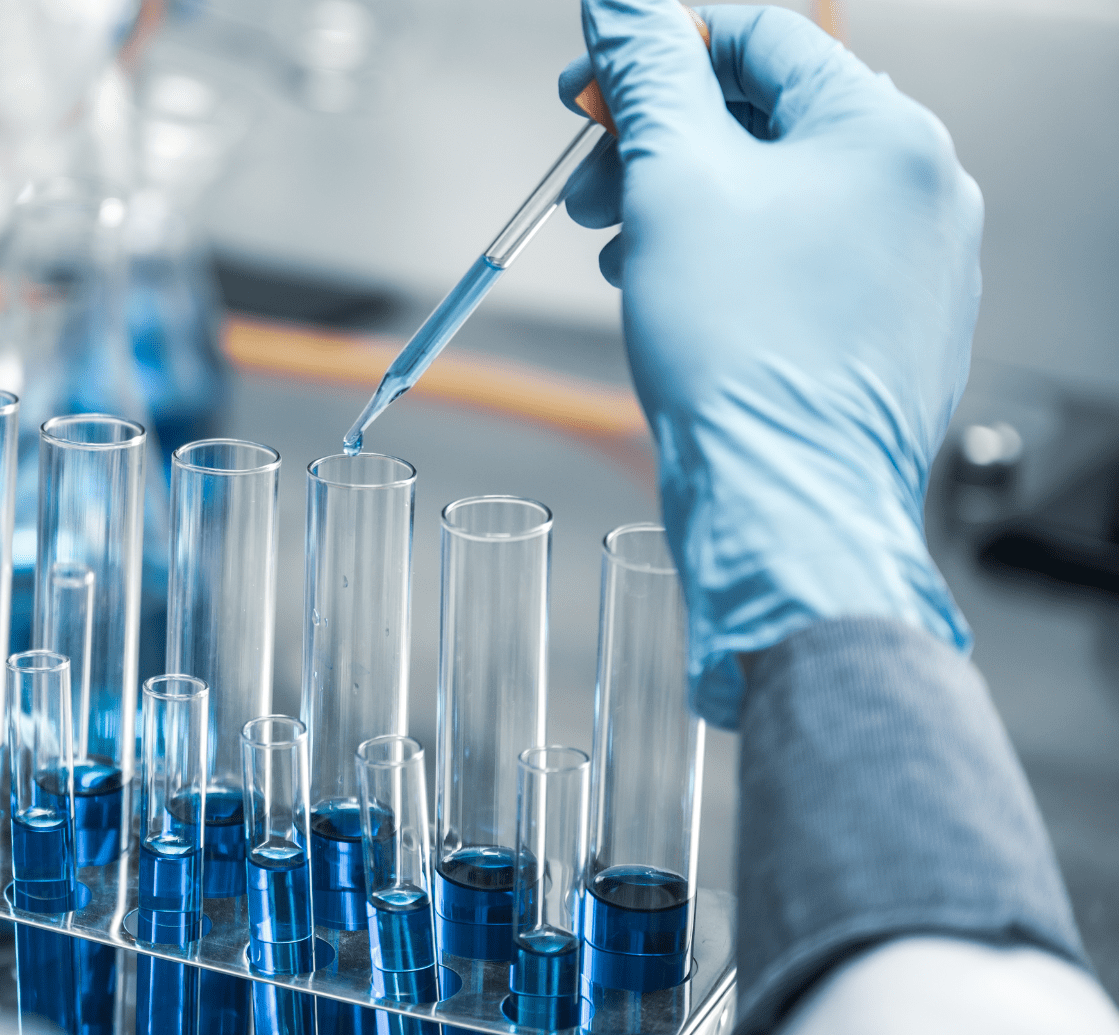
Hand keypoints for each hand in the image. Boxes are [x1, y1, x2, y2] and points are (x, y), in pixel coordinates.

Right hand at [557, 0, 978, 724]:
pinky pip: (796, 264)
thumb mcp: (674, 185)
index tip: (592, 85)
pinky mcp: (885, 332)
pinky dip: (725, 264)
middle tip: (592, 177)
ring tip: (622, 249)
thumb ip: (649, 77)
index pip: (763, 37)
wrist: (785, 507)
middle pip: (769, 119)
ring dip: (683, 206)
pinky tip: (671, 296)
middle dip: (662, 141)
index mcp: (886, 136)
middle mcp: (920, 194)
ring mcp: (911, 268)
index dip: (659, 52)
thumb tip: (623, 5)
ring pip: (778, 197)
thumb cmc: (745, 362)